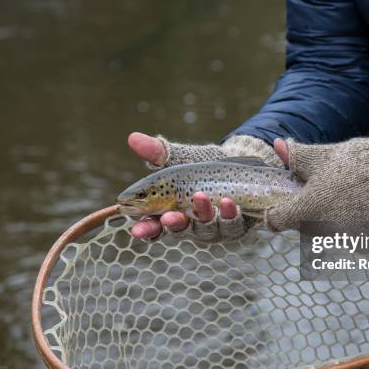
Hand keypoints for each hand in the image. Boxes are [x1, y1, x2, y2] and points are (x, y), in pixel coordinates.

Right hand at [127, 132, 279, 241]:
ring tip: (200, 195)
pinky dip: (230, 213)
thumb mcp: (178, 158)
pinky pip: (233, 224)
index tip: (136, 230)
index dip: (146, 230)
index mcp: (171, 213)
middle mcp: (191, 224)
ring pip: (208, 228)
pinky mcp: (236, 225)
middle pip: (180, 231)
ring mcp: (213, 227)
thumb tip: (132, 137)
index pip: (155, 227)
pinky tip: (228, 201)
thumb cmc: (200, 168)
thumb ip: (157, 153)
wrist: (236, 165)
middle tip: (169, 217)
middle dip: (174, 224)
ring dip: (204, 212)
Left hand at [265, 134, 368, 233]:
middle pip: (301, 225)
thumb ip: (295, 157)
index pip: (276, 220)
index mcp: (307, 210)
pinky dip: (348, 223)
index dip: (274, 210)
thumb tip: (277, 146)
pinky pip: (346, 235)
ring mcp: (344, 239)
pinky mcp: (364, 244)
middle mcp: (322, 231)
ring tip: (342, 194)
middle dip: (305, 209)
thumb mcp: (322, 156)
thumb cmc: (358, 162)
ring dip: (326, 216)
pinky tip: (359, 205)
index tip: (281, 201)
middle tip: (318, 188)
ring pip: (323, 230)